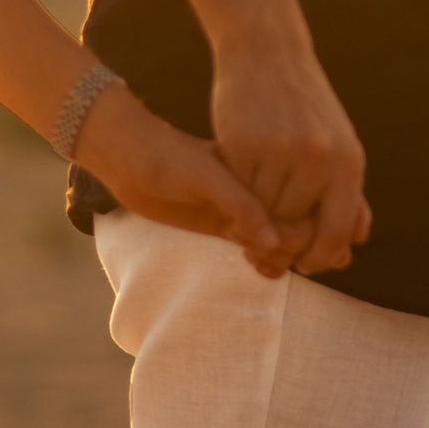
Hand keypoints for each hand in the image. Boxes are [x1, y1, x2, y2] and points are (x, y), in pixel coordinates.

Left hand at [74, 85, 287, 276]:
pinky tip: (261, 269)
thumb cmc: (168, 158)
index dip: (298, 225)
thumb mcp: (207, 176)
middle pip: (291, 220)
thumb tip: (275, 242)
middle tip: (271, 259)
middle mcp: (254, 186)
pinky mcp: (223, 224)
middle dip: (289, 244)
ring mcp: (239, 207)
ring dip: (277, 255)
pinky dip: (263, 259)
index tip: (285, 242)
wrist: (130, 160)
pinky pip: (253, 244)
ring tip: (264, 267)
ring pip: (274, 237)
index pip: (295, 200)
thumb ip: (241, 206)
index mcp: (259, 165)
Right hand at [207, 37, 371, 274]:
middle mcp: (319, 158)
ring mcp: (281, 150)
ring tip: (253, 217)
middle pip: (293, 227)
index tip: (302, 262)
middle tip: (268, 247)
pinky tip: (239, 188)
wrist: (268, 53)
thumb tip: (357, 241)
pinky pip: (239, 191)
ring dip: (256, 219)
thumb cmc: (305, 108)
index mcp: (348, 163)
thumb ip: (347, 193)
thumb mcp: (338, 143)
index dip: (316, 257)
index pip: (333, 234)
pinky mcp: (245, 143)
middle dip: (280, 241)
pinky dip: (238, 196)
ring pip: (263, 213)